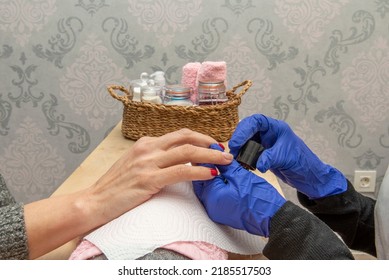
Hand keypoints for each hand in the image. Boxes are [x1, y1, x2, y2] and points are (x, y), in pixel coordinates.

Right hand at [87, 129, 232, 223]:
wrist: (94, 201)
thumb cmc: (114, 186)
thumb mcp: (135, 164)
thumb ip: (154, 159)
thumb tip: (178, 161)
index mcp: (145, 143)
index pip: (179, 135)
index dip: (200, 138)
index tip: (213, 145)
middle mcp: (148, 148)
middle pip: (186, 137)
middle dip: (209, 142)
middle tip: (224, 150)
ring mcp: (148, 162)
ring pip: (188, 151)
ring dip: (211, 155)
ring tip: (225, 160)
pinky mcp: (149, 179)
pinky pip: (182, 171)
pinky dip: (200, 171)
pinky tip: (211, 173)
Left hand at [193, 144, 285, 236]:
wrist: (272, 218)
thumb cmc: (259, 199)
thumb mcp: (240, 175)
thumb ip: (224, 164)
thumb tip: (215, 153)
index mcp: (211, 196)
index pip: (201, 172)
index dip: (206, 158)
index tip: (211, 149)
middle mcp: (210, 206)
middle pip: (201, 181)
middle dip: (207, 167)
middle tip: (214, 155)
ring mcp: (216, 211)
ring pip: (207, 188)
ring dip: (212, 176)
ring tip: (220, 164)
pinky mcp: (222, 213)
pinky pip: (214, 196)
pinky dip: (217, 185)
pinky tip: (224, 177)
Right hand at [229, 114, 346, 198]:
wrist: (308, 177)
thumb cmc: (302, 162)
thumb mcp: (286, 158)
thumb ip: (271, 158)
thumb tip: (258, 164)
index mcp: (276, 128)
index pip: (257, 121)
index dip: (244, 129)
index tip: (236, 142)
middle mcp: (269, 134)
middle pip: (248, 130)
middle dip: (239, 138)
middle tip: (233, 150)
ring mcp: (265, 144)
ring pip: (247, 141)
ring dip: (240, 148)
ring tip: (235, 158)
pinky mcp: (263, 154)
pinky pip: (249, 152)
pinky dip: (244, 157)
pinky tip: (241, 163)